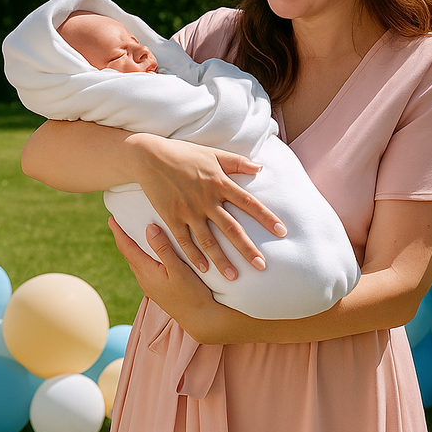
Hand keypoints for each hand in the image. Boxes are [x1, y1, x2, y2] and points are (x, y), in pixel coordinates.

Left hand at [111, 217, 225, 342]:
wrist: (200, 319)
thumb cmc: (192, 293)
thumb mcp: (179, 268)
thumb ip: (163, 248)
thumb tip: (148, 228)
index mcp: (146, 271)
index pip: (126, 248)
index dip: (118, 232)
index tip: (111, 218)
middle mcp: (144, 279)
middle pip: (128, 254)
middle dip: (123, 238)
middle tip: (120, 222)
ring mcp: (150, 286)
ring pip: (136, 262)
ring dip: (132, 247)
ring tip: (133, 234)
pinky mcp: (157, 290)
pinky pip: (144, 268)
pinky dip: (142, 256)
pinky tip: (150, 253)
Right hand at [134, 134, 284, 280]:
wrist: (150, 157)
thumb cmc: (184, 153)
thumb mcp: (213, 154)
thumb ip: (237, 162)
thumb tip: (260, 167)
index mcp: (219, 183)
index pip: (249, 203)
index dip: (266, 217)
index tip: (282, 231)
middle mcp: (207, 200)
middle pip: (232, 228)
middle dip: (248, 249)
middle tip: (262, 266)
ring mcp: (189, 211)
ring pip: (209, 241)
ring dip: (222, 261)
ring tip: (234, 278)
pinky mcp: (172, 217)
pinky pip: (185, 241)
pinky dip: (194, 256)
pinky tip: (204, 270)